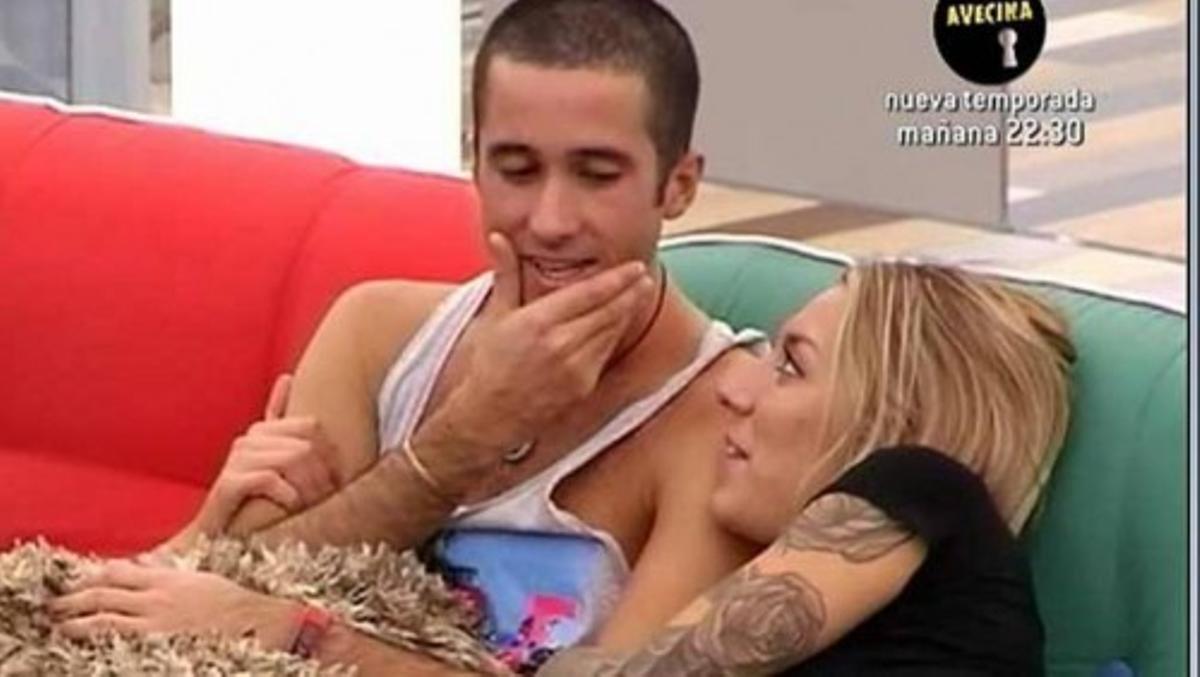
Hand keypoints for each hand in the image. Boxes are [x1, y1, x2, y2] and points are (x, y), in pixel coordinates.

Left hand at [49, 560, 298, 650]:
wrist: (253, 618)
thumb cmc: (230, 601)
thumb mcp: (198, 578)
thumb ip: (168, 574)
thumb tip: (145, 567)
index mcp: (166, 576)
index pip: (118, 571)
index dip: (92, 575)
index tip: (78, 581)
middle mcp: (155, 595)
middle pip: (102, 592)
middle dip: (73, 598)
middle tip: (54, 604)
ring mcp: (155, 619)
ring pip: (103, 616)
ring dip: (76, 620)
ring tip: (59, 625)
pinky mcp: (157, 640)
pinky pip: (119, 637)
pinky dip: (98, 638)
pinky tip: (84, 644)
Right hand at [169, 374, 340, 547]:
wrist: (217, 538)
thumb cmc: (255, 502)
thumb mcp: (276, 464)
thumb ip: (283, 428)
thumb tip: (286, 377)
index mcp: (263, 431)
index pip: (313, 425)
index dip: (330, 453)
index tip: (334, 478)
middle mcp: (249, 440)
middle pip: (307, 445)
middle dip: (323, 475)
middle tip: (324, 498)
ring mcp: (237, 459)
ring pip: (293, 459)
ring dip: (309, 488)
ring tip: (308, 505)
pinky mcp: (229, 483)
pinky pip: (270, 479)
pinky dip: (287, 496)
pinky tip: (288, 507)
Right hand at [417, 232, 654, 481]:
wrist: (488, 416)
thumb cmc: (488, 365)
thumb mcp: (495, 315)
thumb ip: (505, 273)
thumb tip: (499, 237)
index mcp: (538, 321)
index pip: (589, 294)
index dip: (617, 279)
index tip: (634, 268)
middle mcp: (560, 344)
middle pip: (609, 311)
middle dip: (630, 292)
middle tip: (644, 277)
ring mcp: (574, 368)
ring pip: (611, 332)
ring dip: (626, 312)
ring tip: (637, 295)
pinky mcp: (583, 386)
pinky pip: (606, 353)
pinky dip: (614, 336)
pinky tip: (617, 323)